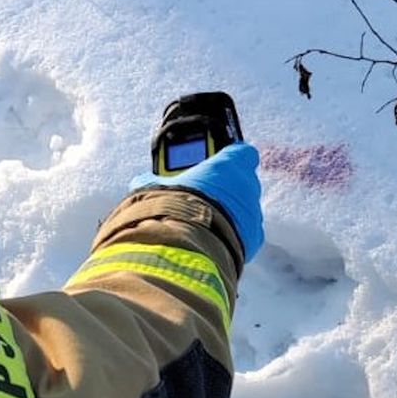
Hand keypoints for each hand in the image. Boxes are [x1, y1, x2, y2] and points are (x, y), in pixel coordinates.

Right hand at [131, 142, 263, 262]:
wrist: (186, 246)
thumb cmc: (175, 207)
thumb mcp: (158, 186)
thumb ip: (156, 180)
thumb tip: (143, 179)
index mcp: (229, 165)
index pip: (242, 151)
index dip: (231, 158)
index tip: (217, 164)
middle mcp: (247, 186)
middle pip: (243, 181)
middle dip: (226, 188)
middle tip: (205, 195)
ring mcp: (253, 213)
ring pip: (245, 208)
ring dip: (231, 212)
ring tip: (206, 221)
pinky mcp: (253, 239)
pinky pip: (247, 233)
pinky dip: (233, 234)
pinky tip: (214, 238)